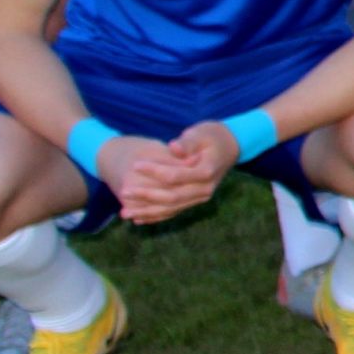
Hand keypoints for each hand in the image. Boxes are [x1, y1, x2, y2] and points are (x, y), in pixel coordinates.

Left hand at [118, 123, 238, 223]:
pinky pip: (174, 212)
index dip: (154, 171)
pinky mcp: (195, 201)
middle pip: (172, 197)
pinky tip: (138, 220)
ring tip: (125, 213)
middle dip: (146, 196)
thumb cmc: (211, 137)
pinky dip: (156, 217)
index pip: (176, 175)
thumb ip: (188, 142)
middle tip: (123, 191)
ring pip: (171, 208)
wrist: (229, 147)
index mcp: (207, 171)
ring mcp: (200, 197)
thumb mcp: (201, 133)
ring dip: (147, 212)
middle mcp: (205, 189)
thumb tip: (173, 147)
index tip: (135, 165)